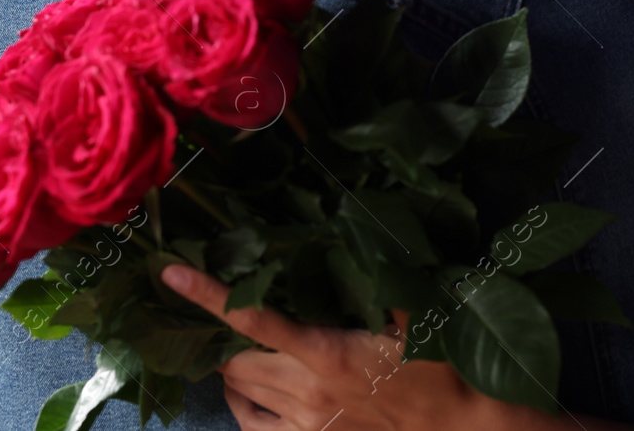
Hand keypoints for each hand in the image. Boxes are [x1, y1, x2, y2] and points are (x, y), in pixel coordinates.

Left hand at [161, 264, 489, 430]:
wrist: (463, 427)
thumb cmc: (441, 367)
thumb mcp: (418, 312)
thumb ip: (383, 272)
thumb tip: (357, 223)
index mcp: (327, 353)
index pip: (253, 319)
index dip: (207, 295)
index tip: (171, 273)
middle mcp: (306, 392)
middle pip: (234, 361)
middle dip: (222, 334)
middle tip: (228, 305)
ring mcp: (306, 425)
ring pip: (238, 393)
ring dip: (230, 366)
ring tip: (238, 341)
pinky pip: (253, 427)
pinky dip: (242, 404)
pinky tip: (249, 388)